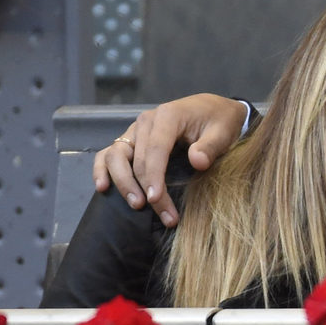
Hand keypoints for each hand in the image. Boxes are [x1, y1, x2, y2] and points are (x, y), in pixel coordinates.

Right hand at [92, 93, 247, 226]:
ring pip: (116, 156)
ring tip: (137, 204)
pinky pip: (108, 153)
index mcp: (168, 116)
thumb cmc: (220, 121)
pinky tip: (103, 187)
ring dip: (122, 182)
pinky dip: (102, 169)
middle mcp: (147, 121)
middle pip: (138, 159)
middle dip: (147, 189)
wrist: (215, 110)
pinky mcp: (131, 139)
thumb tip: (197, 162)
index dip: (154, 176)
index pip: (155, 149)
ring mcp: (136, 130)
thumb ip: (211, 146)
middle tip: (164, 214)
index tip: (157, 200)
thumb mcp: (223, 132)